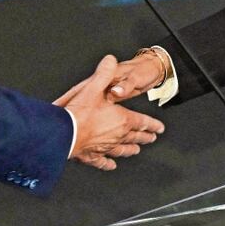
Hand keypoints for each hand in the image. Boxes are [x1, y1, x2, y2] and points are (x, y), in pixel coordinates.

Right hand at [54, 55, 164, 170]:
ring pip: (122, 150)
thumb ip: (104, 72)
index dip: (153, 124)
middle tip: (152, 138)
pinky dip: (107, 163)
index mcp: (121, 120)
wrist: (64, 134)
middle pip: (135, 137)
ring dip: (129, 150)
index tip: (160, 128)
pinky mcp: (92, 156)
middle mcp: (116, 135)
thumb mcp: (94, 87)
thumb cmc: (80, 114)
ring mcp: (105, 147)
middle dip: (144, 137)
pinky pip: (102, 161)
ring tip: (135, 151)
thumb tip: (111, 60)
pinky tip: (111, 165)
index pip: (142, 122)